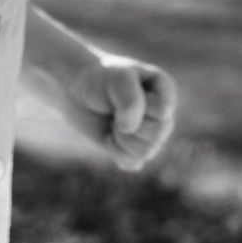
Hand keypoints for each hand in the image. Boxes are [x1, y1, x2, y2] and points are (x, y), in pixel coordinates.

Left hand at [54, 53, 177, 169]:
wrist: (77, 90)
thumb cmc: (100, 79)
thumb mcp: (117, 79)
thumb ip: (131, 100)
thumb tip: (130, 130)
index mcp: (164, 89)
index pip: (162, 111)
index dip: (139, 106)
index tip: (123, 92)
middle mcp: (162, 113)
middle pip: (157, 133)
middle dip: (129, 124)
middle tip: (114, 110)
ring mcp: (151, 134)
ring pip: (146, 151)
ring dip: (122, 138)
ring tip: (112, 122)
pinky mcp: (135, 150)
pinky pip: (134, 163)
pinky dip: (116, 152)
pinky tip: (109, 137)